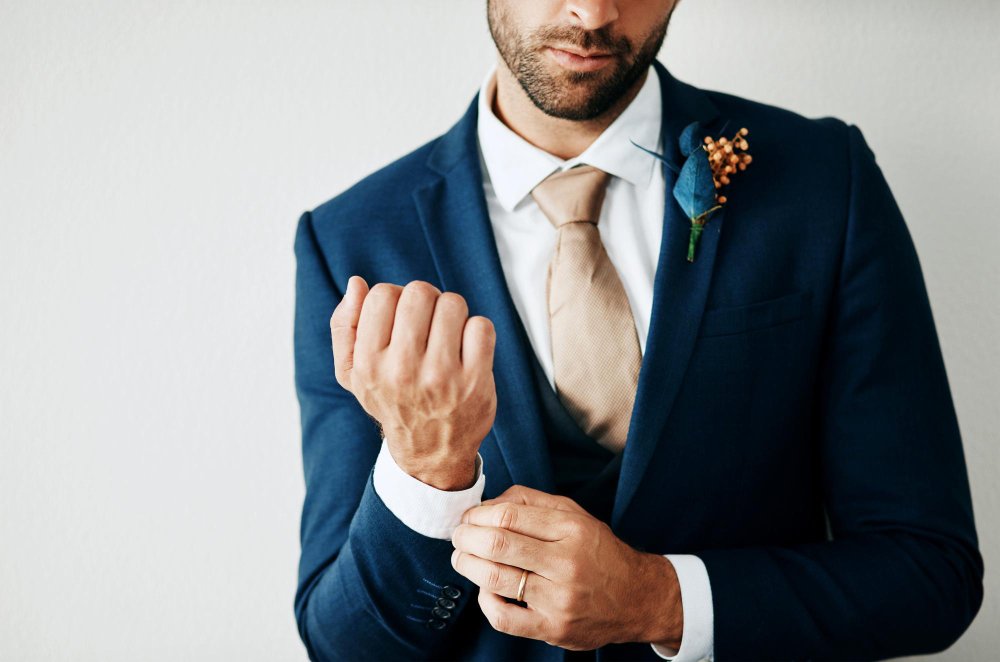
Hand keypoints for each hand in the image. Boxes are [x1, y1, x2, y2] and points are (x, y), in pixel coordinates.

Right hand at [330, 275, 496, 489]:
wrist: (431, 451)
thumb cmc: (391, 401)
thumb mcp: (353, 373)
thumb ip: (345, 326)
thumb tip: (356, 283)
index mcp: (369, 364)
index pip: (382, 294)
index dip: (395, 298)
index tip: (401, 320)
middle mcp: (402, 370)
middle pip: (419, 292)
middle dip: (426, 301)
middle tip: (428, 324)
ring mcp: (441, 376)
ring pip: (452, 303)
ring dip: (453, 314)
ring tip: (447, 337)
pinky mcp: (475, 380)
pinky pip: (481, 326)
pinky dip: (476, 331)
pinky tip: (468, 350)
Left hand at [450, 485, 682, 650]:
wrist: (637, 598)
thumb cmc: (598, 552)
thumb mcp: (574, 514)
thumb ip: (531, 502)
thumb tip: (486, 504)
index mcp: (571, 529)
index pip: (508, 516)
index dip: (478, 515)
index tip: (469, 517)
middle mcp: (567, 563)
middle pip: (497, 545)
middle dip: (465, 538)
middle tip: (458, 536)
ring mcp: (560, 599)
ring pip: (495, 579)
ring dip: (467, 565)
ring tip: (462, 558)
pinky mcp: (554, 628)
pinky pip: (503, 618)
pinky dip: (485, 601)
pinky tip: (485, 589)